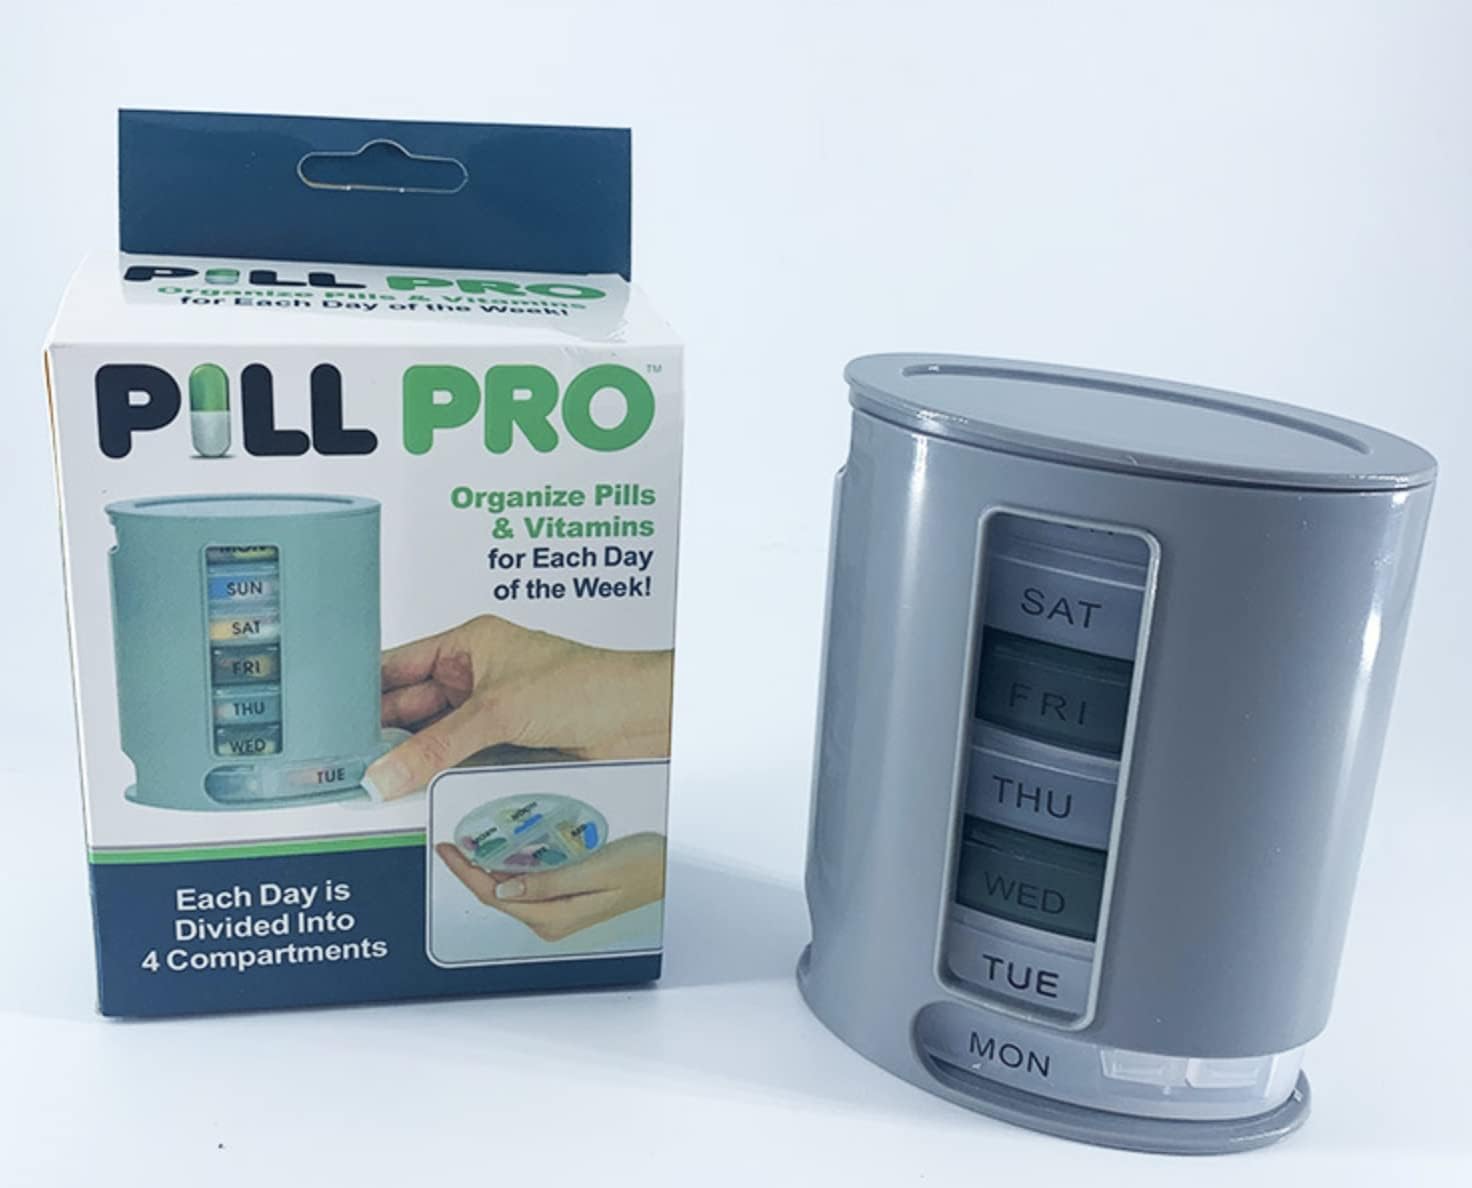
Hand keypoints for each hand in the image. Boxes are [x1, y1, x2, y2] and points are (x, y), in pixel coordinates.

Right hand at [364, 615, 672, 800]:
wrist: (644, 720)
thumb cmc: (589, 685)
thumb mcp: (498, 712)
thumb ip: (435, 748)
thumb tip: (384, 773)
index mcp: (469, 644)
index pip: (398, 666)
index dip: (362, 692)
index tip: (327, 722)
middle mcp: (477, 675)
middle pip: (411, 709)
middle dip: (382, 735)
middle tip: (344, 765)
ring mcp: (492, 713)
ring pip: (434, 740)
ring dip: (412, 760)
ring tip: (374, 782)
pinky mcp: (508, 746)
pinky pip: (460, 762)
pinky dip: (440, 776)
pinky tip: (417, 791)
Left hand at [435, 832, 666, 940]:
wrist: (668, 869)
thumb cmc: (641, 867)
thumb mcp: (594, 871)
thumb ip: (547, 883)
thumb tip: (503, 890)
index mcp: (554, 917)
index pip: (495, 897)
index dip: (466, 873)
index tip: (448, 850)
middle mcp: (551, 920)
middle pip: (496, 896)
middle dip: (470, 871)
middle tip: (452, 843)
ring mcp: (557, 912)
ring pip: (509, 891)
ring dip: (488, 869)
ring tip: (469, 845)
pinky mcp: (564, 899)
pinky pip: (526, 886)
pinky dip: (509, 869)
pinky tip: (502, 853)